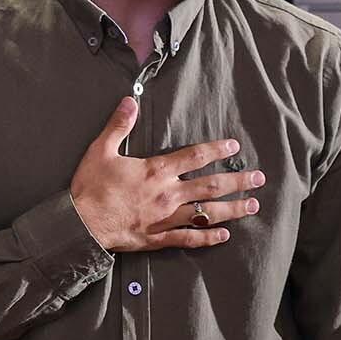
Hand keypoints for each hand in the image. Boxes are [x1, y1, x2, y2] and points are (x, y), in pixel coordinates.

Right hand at [68, 98, 263, 251]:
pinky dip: (209, 237)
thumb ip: (118, 125)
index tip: (234, 148)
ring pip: (207, 213)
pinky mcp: (159, 237)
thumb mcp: (101, 149)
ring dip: (233, 209)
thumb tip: (130, 101)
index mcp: (156, 171)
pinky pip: (190, 238)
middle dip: (237, 181)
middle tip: (258, 179)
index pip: (194, 157)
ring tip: (253, 206)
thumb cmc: (91, 186)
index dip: (216, 150)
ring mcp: (166, 218)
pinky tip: (224, 235)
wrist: (82, 223)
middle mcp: (168, 194)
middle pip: (211, 186)